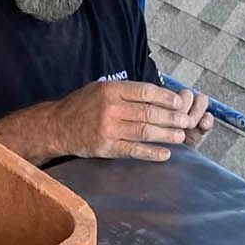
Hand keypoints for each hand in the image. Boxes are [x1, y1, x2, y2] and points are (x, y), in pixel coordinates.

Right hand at [51, 80, 213, 161]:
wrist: (57, 127)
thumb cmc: (82, 106)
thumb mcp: (101, 89)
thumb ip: (125, 91)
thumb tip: (157, 94)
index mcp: (111, 90)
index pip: (145, 92)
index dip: (166, 97)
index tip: (180, 102)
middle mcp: (110, 108)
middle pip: (148, 112)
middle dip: (171, 117)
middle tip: (186, 121)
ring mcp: (108, 129)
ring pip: (144, 131)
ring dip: (165, 135)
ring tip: (181, 136)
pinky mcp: (106, 147)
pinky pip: (133, 150)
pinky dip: (151, 153)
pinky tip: (165, 154)